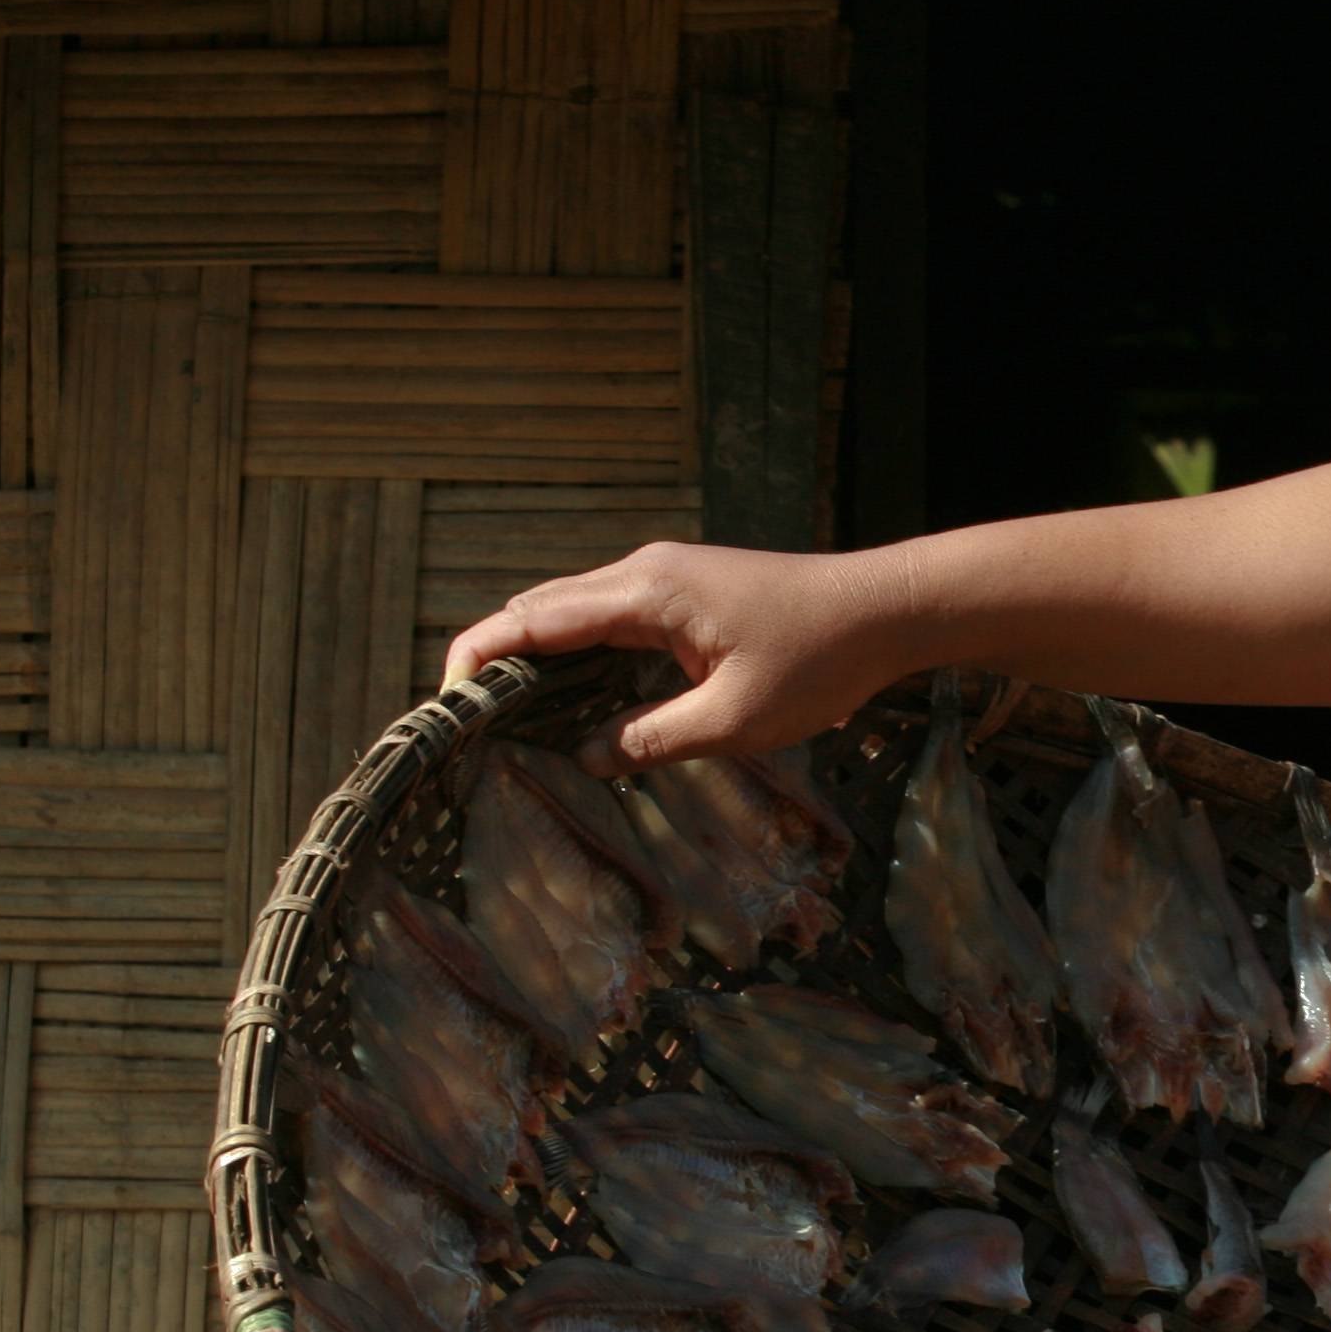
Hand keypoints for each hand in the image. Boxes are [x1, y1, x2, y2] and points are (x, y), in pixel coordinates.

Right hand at [441, 541, 911, 771]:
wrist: (885, 609)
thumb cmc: (821, 662)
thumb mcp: (736, 720)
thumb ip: (655, 740)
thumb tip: (590, 759)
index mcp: (646, 593)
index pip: (536, 620)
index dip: (481, 655)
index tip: (445, 698)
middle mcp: (644, 572)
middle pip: (541, 608)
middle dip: (496, 657)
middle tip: (465, 720)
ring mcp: (663, 575)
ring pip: (572, 609)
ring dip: (535, 654)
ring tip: (502, 713)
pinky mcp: (683, 590)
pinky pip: (608, 616)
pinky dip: (576, 650)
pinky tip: (571, 697)